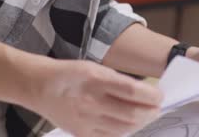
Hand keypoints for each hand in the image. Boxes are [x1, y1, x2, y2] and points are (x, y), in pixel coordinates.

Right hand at [29, 60, 162, 136]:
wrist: (38, 87)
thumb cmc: (70, 74)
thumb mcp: (96, 67)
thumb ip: (119, 81)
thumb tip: (144, 93)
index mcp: (96, 80)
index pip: (132, 91)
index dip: (151, 95)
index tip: (160, 95)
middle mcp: (91, 102)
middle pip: (132, 113)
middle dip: (151, 112)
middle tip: (157, 108)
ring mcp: (86, 121)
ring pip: (124, 128)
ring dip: (141, 122)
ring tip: (147, 115)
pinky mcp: (81, 134)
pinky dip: (125, 131)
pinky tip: (130, 124)